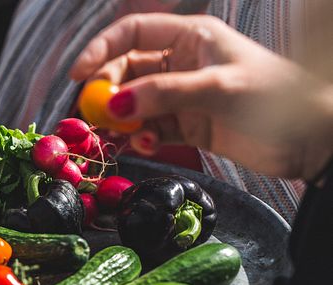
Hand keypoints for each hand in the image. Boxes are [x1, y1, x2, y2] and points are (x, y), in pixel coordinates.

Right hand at [70, 13, 332, 179]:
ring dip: (123, 120)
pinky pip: (151, 129)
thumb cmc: (274, 98)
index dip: (101, 50)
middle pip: (126, 71)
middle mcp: (181, 63)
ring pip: (135, 103)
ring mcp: (182, 96)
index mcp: (190, 38)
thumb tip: (114, 105)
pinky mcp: (187, 127)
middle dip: (109, 92)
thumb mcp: (217, 88)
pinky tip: (146, 146)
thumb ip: (163, 94)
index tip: (79, 75)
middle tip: (98, 115)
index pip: (133, 33)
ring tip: (123, 135)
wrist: (309, 139)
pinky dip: (142, 138)